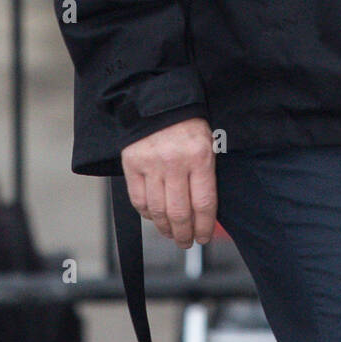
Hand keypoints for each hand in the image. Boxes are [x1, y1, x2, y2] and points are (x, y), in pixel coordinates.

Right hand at [121, 117, 216, 247]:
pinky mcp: (132, 164)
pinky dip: (147, 214)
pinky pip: (138, 200)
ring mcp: (151, 164)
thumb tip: (205, 212)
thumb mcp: (208, 143)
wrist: (159, 99)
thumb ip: (206, 175)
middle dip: (184, 234)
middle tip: (186, 242)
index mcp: (199, 156)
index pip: (203, 203)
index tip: (203, 237)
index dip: (204, 226)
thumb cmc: (189, 124)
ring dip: (165, 228)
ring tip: (171, 234)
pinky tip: (155, 217)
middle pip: (179, 212)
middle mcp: (175, 162)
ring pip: (157, 210)